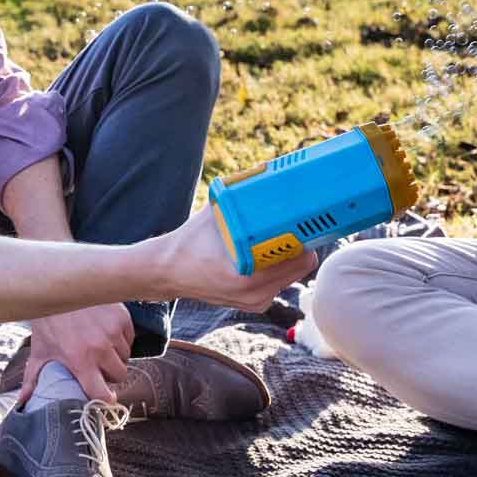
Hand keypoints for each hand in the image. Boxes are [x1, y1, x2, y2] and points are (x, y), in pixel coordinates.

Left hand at [19, 303, 135, 405]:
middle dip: (111, 373)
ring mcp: (113, 331)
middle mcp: (99, 347)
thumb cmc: (48, 323)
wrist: (57, 288)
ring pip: (126, 356)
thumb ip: (33, 379)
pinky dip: (121, 338)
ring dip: (116, 355)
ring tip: (101, 345)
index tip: (105, 395)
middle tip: (99, 365)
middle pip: (120, 375)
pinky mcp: (122, 317)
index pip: (102, 392)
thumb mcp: (40, 352)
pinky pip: (130, 338)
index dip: (105, 397)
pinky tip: (106, 331)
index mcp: (79, 360)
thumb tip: (22, 402)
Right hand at [154, 206, 319, 311]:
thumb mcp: (216, 215)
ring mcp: (256, 302)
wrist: (168, 272)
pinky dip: (277, 267)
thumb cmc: (190, 242)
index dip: (307, 237)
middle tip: (294, 224)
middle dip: (299, 245)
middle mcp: (255, 295)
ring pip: (291, 275)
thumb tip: (264, 172)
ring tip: (275, 238)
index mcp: (248, 276)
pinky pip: (278, 282)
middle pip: (301, 266)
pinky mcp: (254, 304)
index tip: (307, 221)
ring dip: (288, 256)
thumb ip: (241, 197)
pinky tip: (263, 254)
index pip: (300, 259)